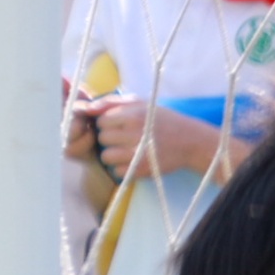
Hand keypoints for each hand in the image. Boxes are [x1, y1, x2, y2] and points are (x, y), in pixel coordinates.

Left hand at [79, 97, 222, 185]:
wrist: (191, 141)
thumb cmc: (162, 119)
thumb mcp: (140, 103)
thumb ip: (111, 102)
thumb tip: (84, 107)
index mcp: (133, 114)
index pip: (101, 120)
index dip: (107, 123)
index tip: (118, 124)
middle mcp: (135, 133)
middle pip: (102, 138)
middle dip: (110, 138)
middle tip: (125, 137)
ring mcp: (138, 154)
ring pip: (106, 156)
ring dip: (113, 154)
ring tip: (127, 150)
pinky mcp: (142, 170)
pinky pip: (118, 172)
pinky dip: (124, 168)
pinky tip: (134, 161)